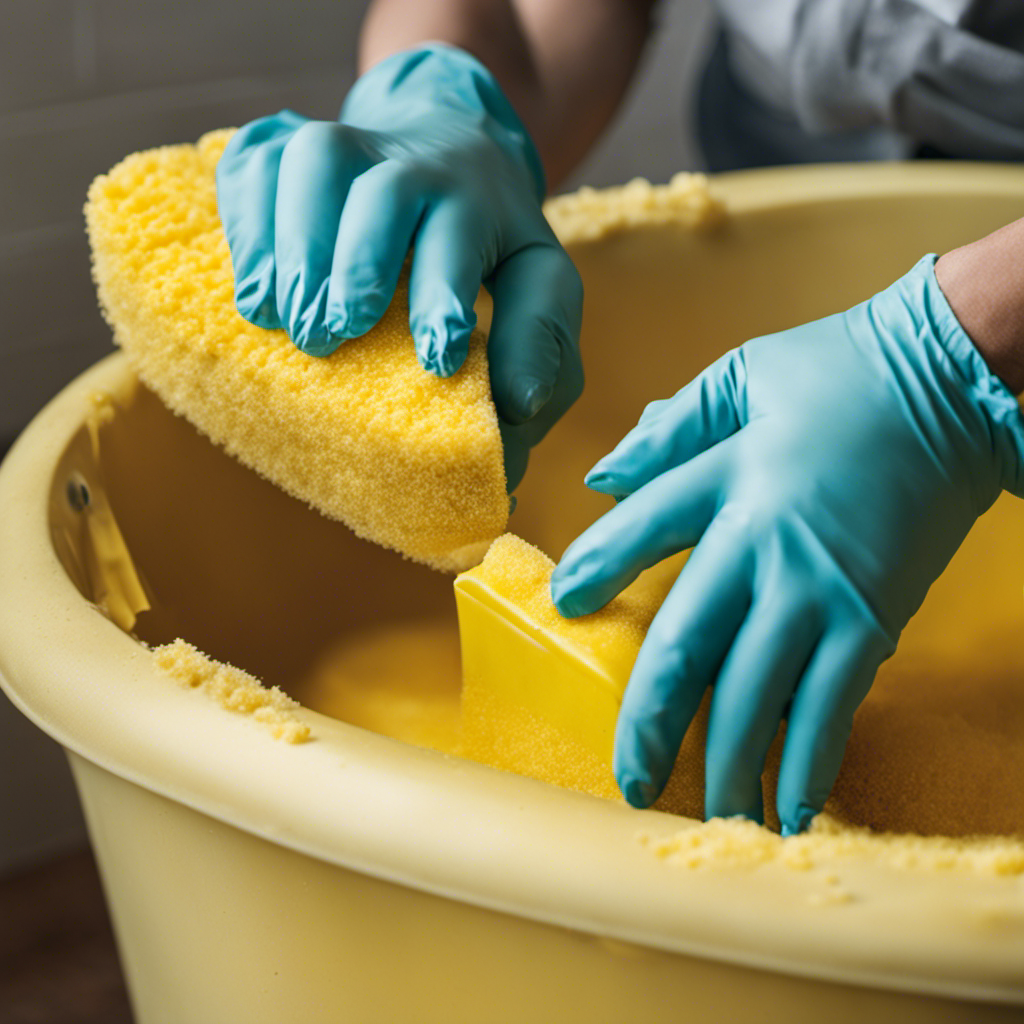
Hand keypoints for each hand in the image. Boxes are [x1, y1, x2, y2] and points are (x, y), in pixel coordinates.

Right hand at [215, 43, 582, 489]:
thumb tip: (519, 405)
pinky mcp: (285, 142)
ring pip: (313, 159)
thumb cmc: (487, 238)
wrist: (443, 139)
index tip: (435, 359)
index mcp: (477, 199)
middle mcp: (412, 162)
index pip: (461, 236)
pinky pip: (253, 162)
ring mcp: (346, 145)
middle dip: (358, 265)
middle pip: (385, 192)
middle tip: (332, 337)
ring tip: (275, 318)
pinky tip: (252, 290)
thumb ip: (541, 342)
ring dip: (292, 241)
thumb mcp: (537, 281)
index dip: (444, 295)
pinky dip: (244, 223)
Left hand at [550, 256, 1023, 833]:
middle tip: (625, 779)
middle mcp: (763, 543)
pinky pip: (833, 702)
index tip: (562, 604)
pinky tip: (792, 806)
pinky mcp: (875, 618)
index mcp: (725, 477)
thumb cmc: (844, 372)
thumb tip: (603, 474)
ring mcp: (821, 588)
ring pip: (756, 692)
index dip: (596, 566)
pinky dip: (811, 760)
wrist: (953, 383)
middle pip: (687, 643)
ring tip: (702, 816)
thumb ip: (672, 426)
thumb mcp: (743, 376)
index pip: (639, 529)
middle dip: (649, 718)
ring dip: (726, 762)